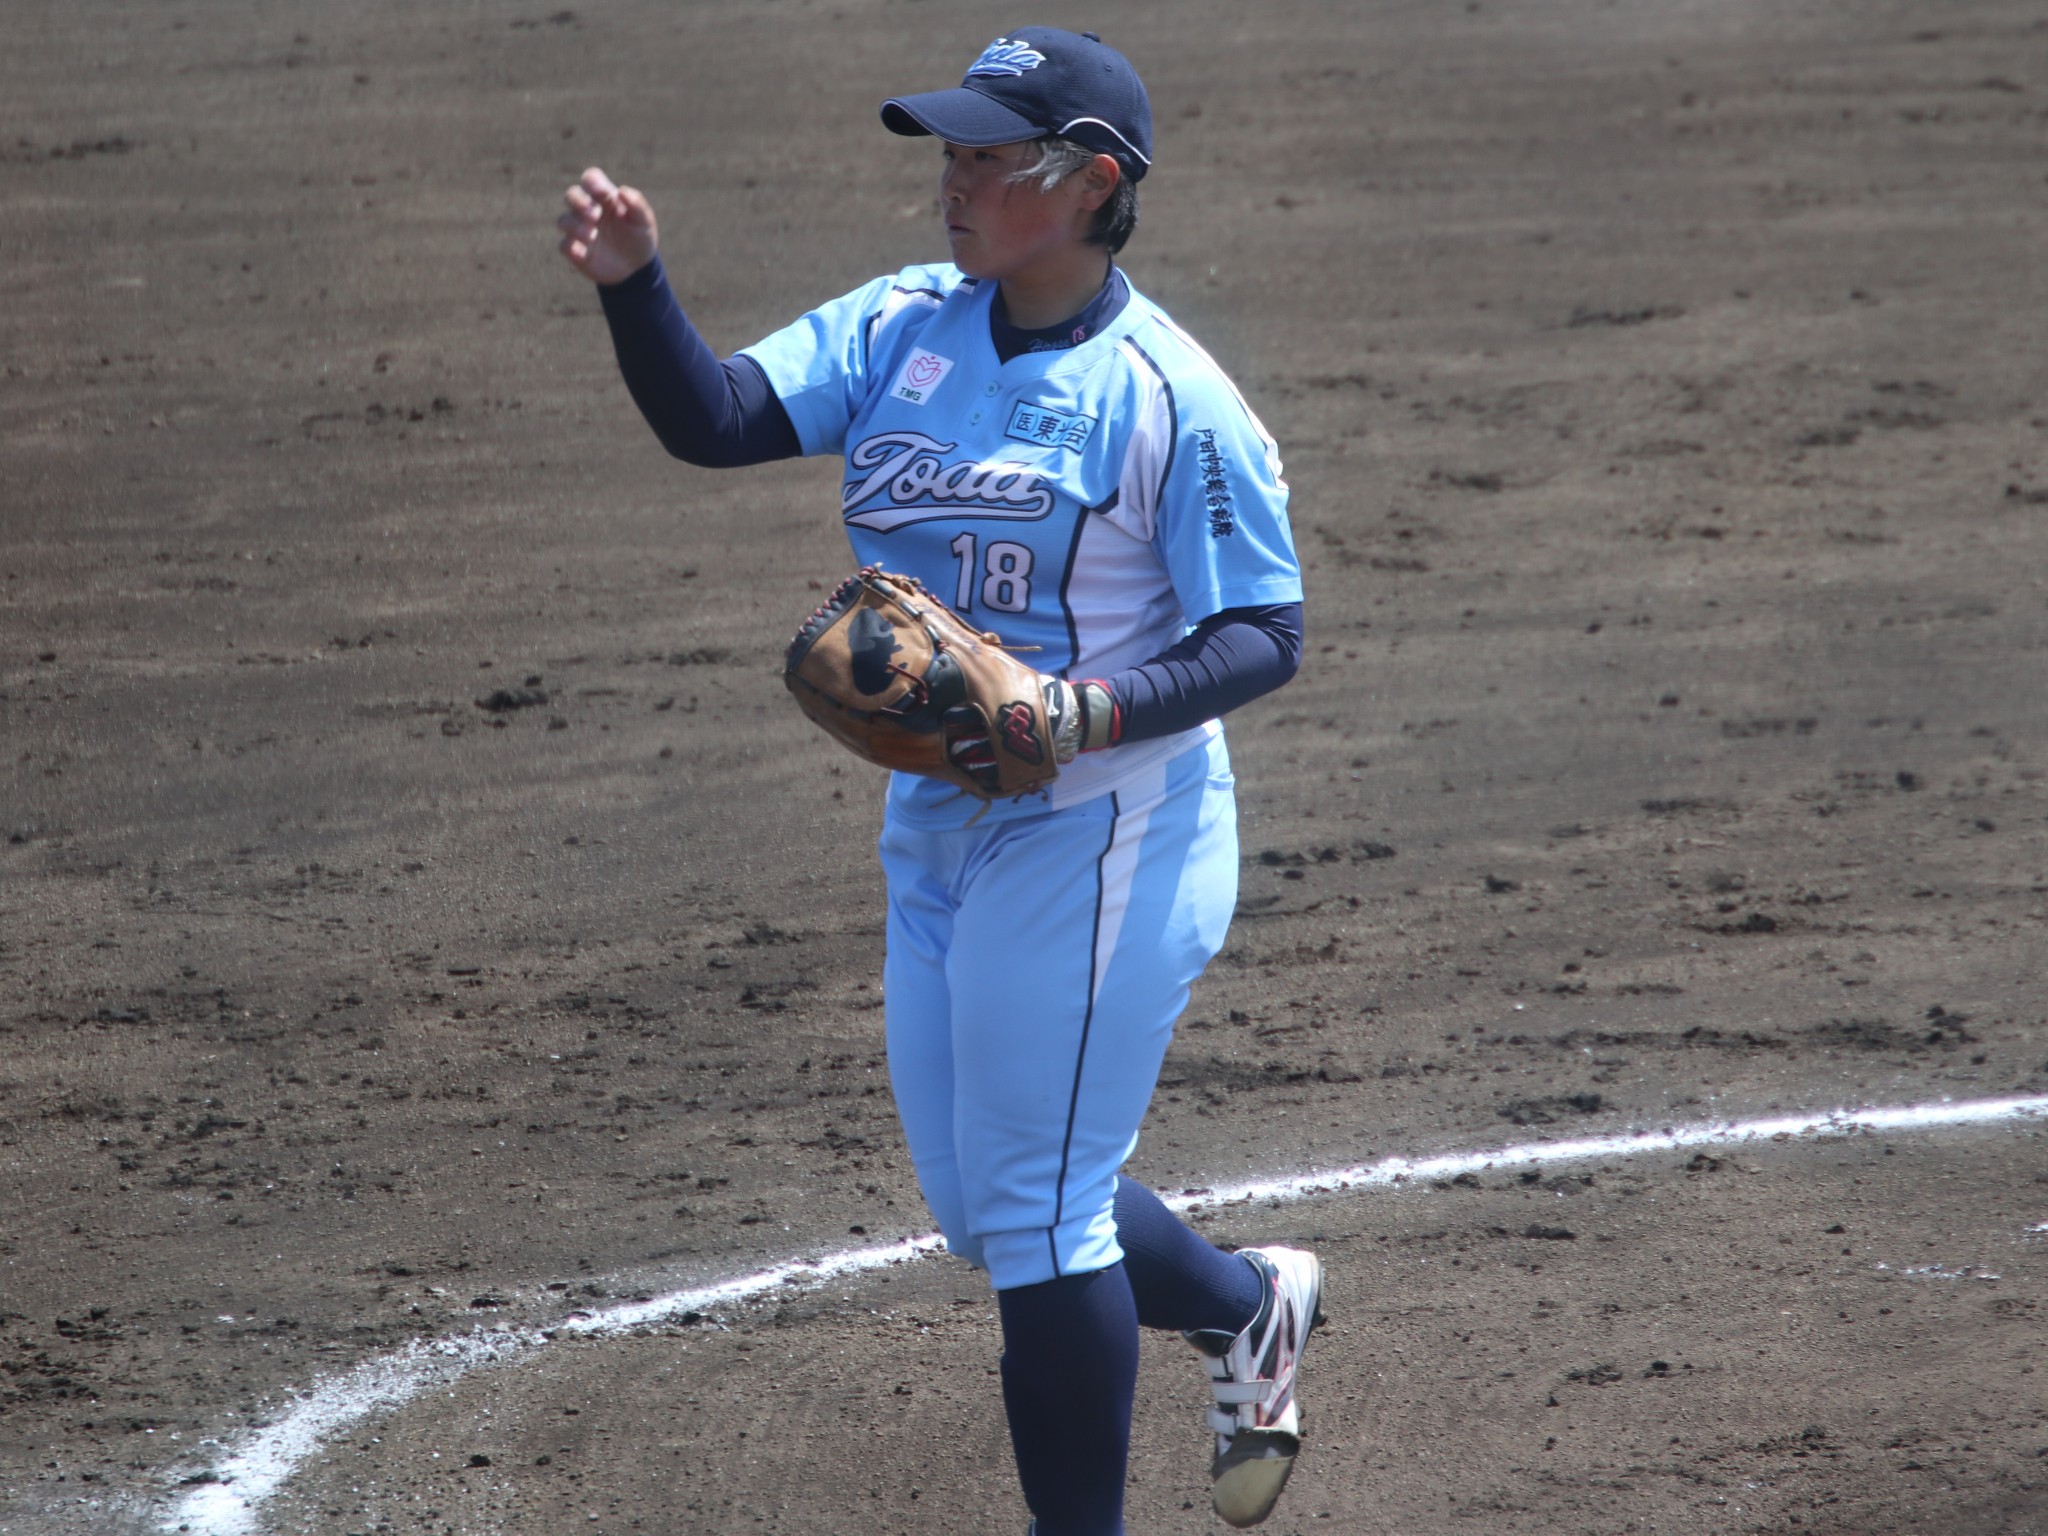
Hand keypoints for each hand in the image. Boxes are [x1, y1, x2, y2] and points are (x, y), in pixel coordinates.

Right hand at [557, 166, 658, 285]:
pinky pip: (564, 245)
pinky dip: (571, 247)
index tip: (601, 192)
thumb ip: (637, 204)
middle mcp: (588, 210)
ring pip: (564, 220)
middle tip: (595, 216)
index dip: (591, 181)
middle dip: (579, 201)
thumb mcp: (644, 221)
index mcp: (604, 198)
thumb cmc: (640, 238)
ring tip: (592, 236)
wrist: (637, 269)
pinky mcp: (575, 250)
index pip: (590, 179)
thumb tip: (622, 190)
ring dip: (575, 226)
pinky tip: (583, 253)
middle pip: (571, 194)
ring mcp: (579, 229)